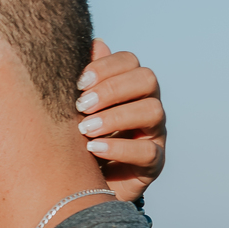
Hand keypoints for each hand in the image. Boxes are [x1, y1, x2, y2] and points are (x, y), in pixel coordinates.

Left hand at [76, 40, 165, 202]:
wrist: (81, 184)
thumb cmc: (76, 138)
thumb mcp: (74, 108)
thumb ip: (83, 80)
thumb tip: (94, 42)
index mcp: (128, 86)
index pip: (129, 61)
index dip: (106, 67)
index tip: (78, 83)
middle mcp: (146, 105)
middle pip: (147, 79)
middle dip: (112, 89)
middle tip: (81, 106)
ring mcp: (154, 134)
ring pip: (153, 111)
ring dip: (116, 117)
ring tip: (85, 130)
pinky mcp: (153, 164)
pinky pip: (148, 152)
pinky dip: (119, 148)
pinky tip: (93, 149)